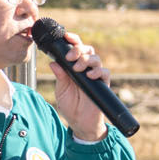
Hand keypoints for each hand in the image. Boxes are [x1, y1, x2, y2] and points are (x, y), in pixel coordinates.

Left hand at [46, 28, 110, 142]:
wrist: (80, 123)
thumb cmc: (70, 106)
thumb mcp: (61, 90)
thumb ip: (59, 76)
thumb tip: (53, 62)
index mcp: (74, 67)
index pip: (75, 48)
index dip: (73, 40)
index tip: (66, 36)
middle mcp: (85, 69)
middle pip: (87, 49)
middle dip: (79, 49)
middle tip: (70, 57)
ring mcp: (95, 76)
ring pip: (96, 58)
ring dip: (86, 60)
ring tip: (78, 68)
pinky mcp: (103, 84)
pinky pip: (105, 72)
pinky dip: (98, 71)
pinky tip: (89, 75)